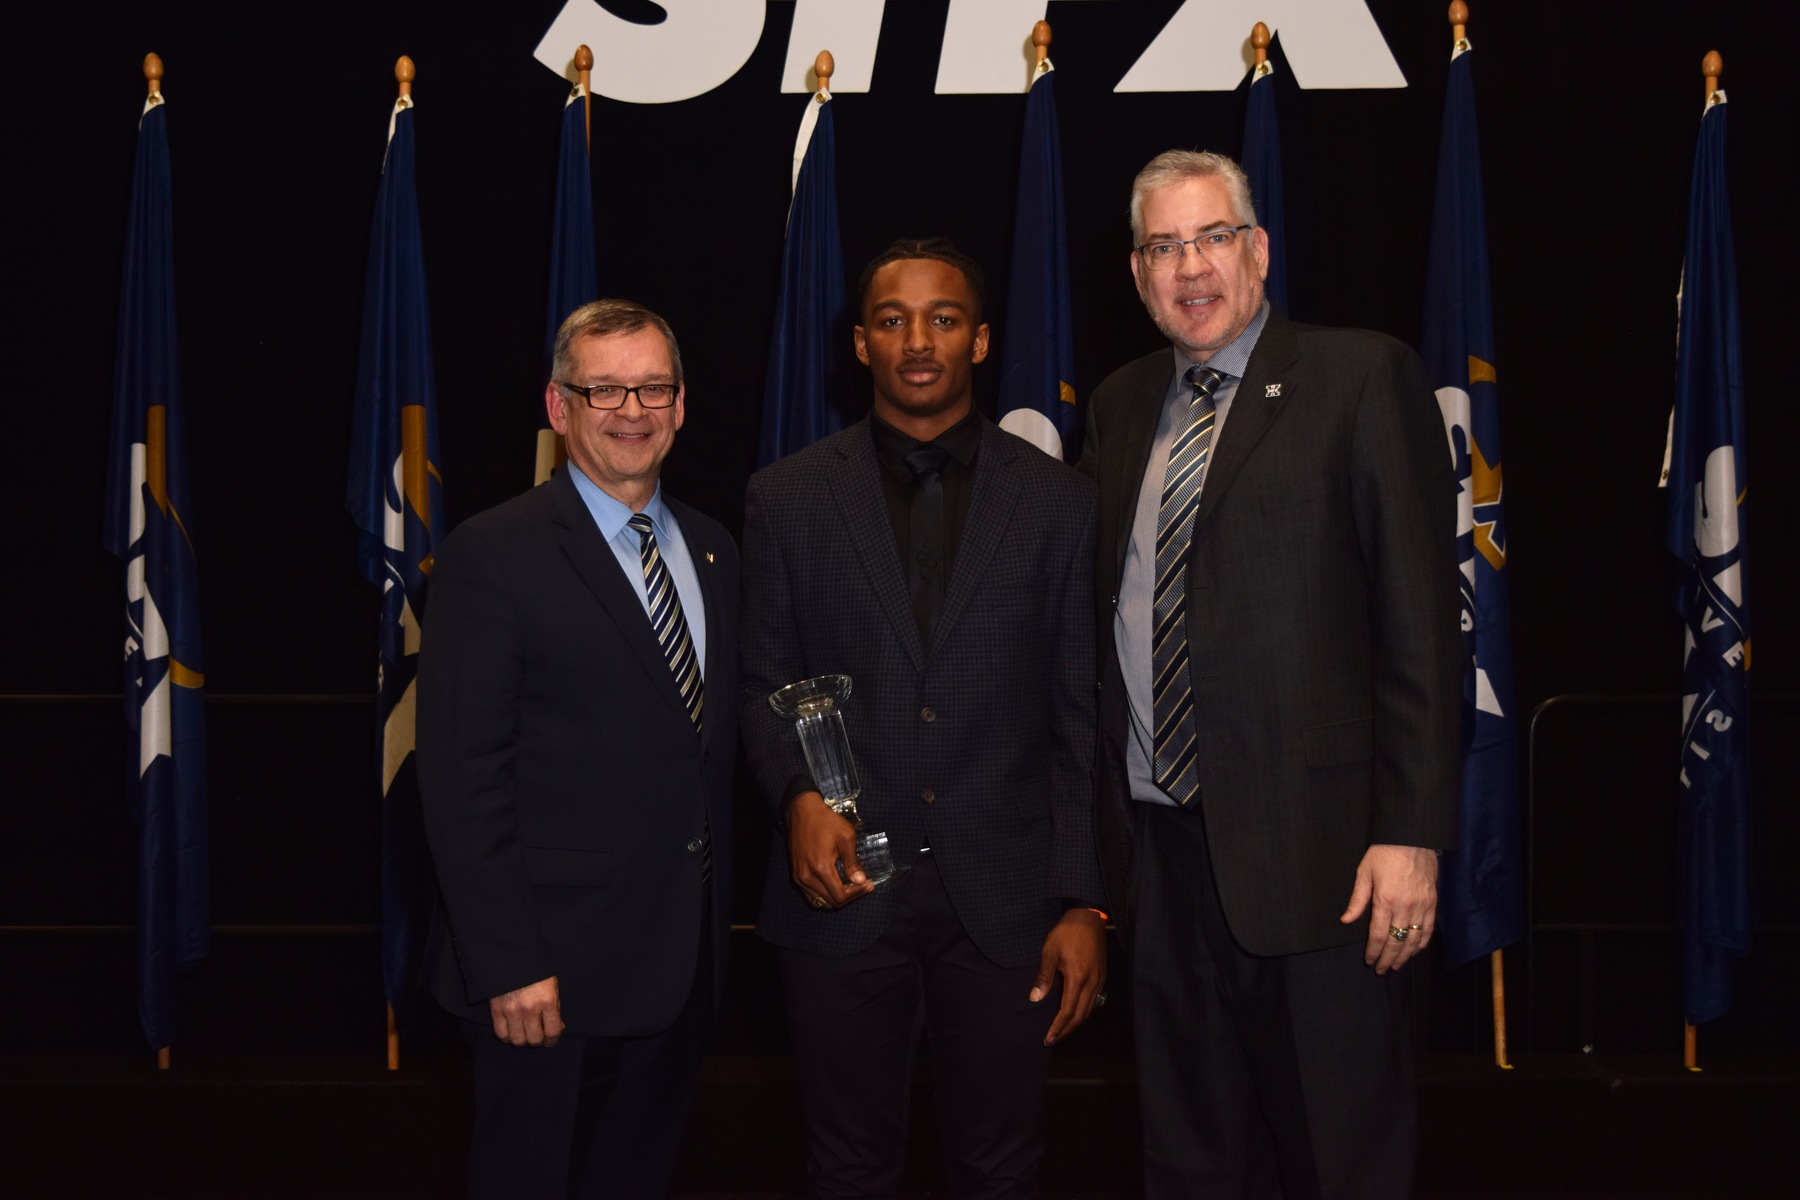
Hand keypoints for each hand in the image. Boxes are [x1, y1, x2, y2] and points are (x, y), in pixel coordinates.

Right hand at [488, 976, 563, 1046]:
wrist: (511, 954)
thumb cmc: (536, 969)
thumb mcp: (552, 984)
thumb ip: (555, 1007)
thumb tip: (559, 1026)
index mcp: (547, 1001)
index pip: (552, 1031)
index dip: (553, 1040)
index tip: (551, 1041)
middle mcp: (530, 1009)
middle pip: (534, 1040)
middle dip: (538, 1041)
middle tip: (538, 1036)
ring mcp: (512, 1011)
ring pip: (518, 1040)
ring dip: (522, 1040)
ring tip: (524, 1034)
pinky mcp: (496, 1010)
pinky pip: (501, 1034)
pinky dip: (507, 1037)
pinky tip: (511, 1032)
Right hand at [788, 791, 874, 909]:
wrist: (802, 811)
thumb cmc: (826, 821)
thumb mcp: (846, 837)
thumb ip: (853, 862)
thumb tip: (860, 881)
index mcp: (821, 868)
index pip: (840, 896)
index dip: (857, 894)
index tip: (868, 885)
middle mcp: (807, 877)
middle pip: (831, 902)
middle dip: (850, 897)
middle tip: (863, 886)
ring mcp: (799, 877)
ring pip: (820, 902)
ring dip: (837, 899)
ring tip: (850, 887)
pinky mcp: (795, 875)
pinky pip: (811, 896)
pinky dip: (824, 896)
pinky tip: (835, 886)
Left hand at [1031, 908, 1107, 1044]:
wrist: (1089, 916)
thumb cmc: (1067, 932)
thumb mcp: (1050, 951)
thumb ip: (1044, 976)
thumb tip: (1035, 999)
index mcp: (1077, 978)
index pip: (1068, 1011)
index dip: (1058, 1028)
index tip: (1048, 1038)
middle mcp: (1091, 983)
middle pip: (1080, 1016)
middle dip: (1066, 1030)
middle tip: (1052, 1039)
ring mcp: (1099, 980)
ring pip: (1089, 1010)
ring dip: (1075, 1023)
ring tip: (1061, 1030)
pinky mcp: (1102, 975)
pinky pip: (1094, 1000)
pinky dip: (1084, 1011)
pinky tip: (1075, 1012)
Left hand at [1339, 844, 1438, 973]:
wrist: (1412, 837)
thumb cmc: (1384, 852)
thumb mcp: (1364, 872)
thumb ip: (1357, 899)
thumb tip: (1346, 920)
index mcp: (1385, 900)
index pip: (1379, 934)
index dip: (1374, 951)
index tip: (1369, 960)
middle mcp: (1405, 907)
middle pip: (1397, 942)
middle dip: (1388, 958)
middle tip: (1381, 970)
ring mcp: (1422, 906)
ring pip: (1414, 940)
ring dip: (1405, 956)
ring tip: (1396, 966)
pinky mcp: (1433, 903)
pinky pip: (1429, 929)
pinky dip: (1422, 943)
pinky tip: (1415, 951)